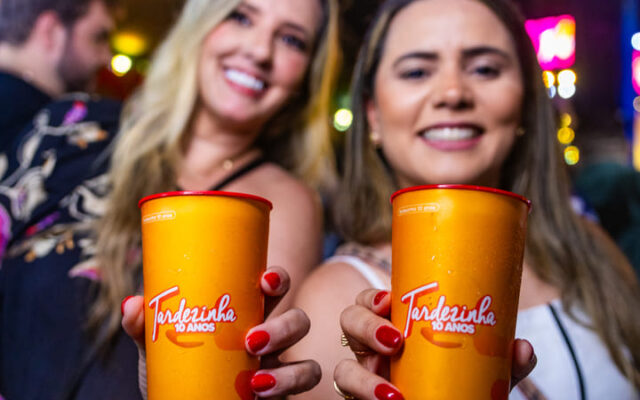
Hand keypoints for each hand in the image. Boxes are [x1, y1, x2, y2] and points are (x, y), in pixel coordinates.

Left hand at [121, 266, 320, 397]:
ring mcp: (277, 366)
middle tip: (250, 340)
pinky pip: (304, 382)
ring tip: (255, 378)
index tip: (265, 280)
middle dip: (284, 326)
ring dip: (289, 367)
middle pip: (298, 319)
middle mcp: (268, 337)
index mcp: (245, 315)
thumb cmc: (179, 372)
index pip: (272, 287)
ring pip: (306, 354)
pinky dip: (288, 385)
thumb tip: (134, 304)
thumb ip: (145, 327)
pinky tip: (261, 392)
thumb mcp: (159, 348)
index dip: (278, 279)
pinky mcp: (282, 392)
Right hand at [333, 289, 536, 399]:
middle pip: (348, 321)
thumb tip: (522, 348)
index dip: (371, 297)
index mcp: (395, 328)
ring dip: (361, 378)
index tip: (388, 300)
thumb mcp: (481, 373)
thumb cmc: (460, 387)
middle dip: (365, 325)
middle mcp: (373, 351)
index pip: (370, 302)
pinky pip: (349, 398)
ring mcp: (367, 378)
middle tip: (395, 340)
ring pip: (342, 369)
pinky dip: (366, 397)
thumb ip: (502, 362)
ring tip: (393, 394)